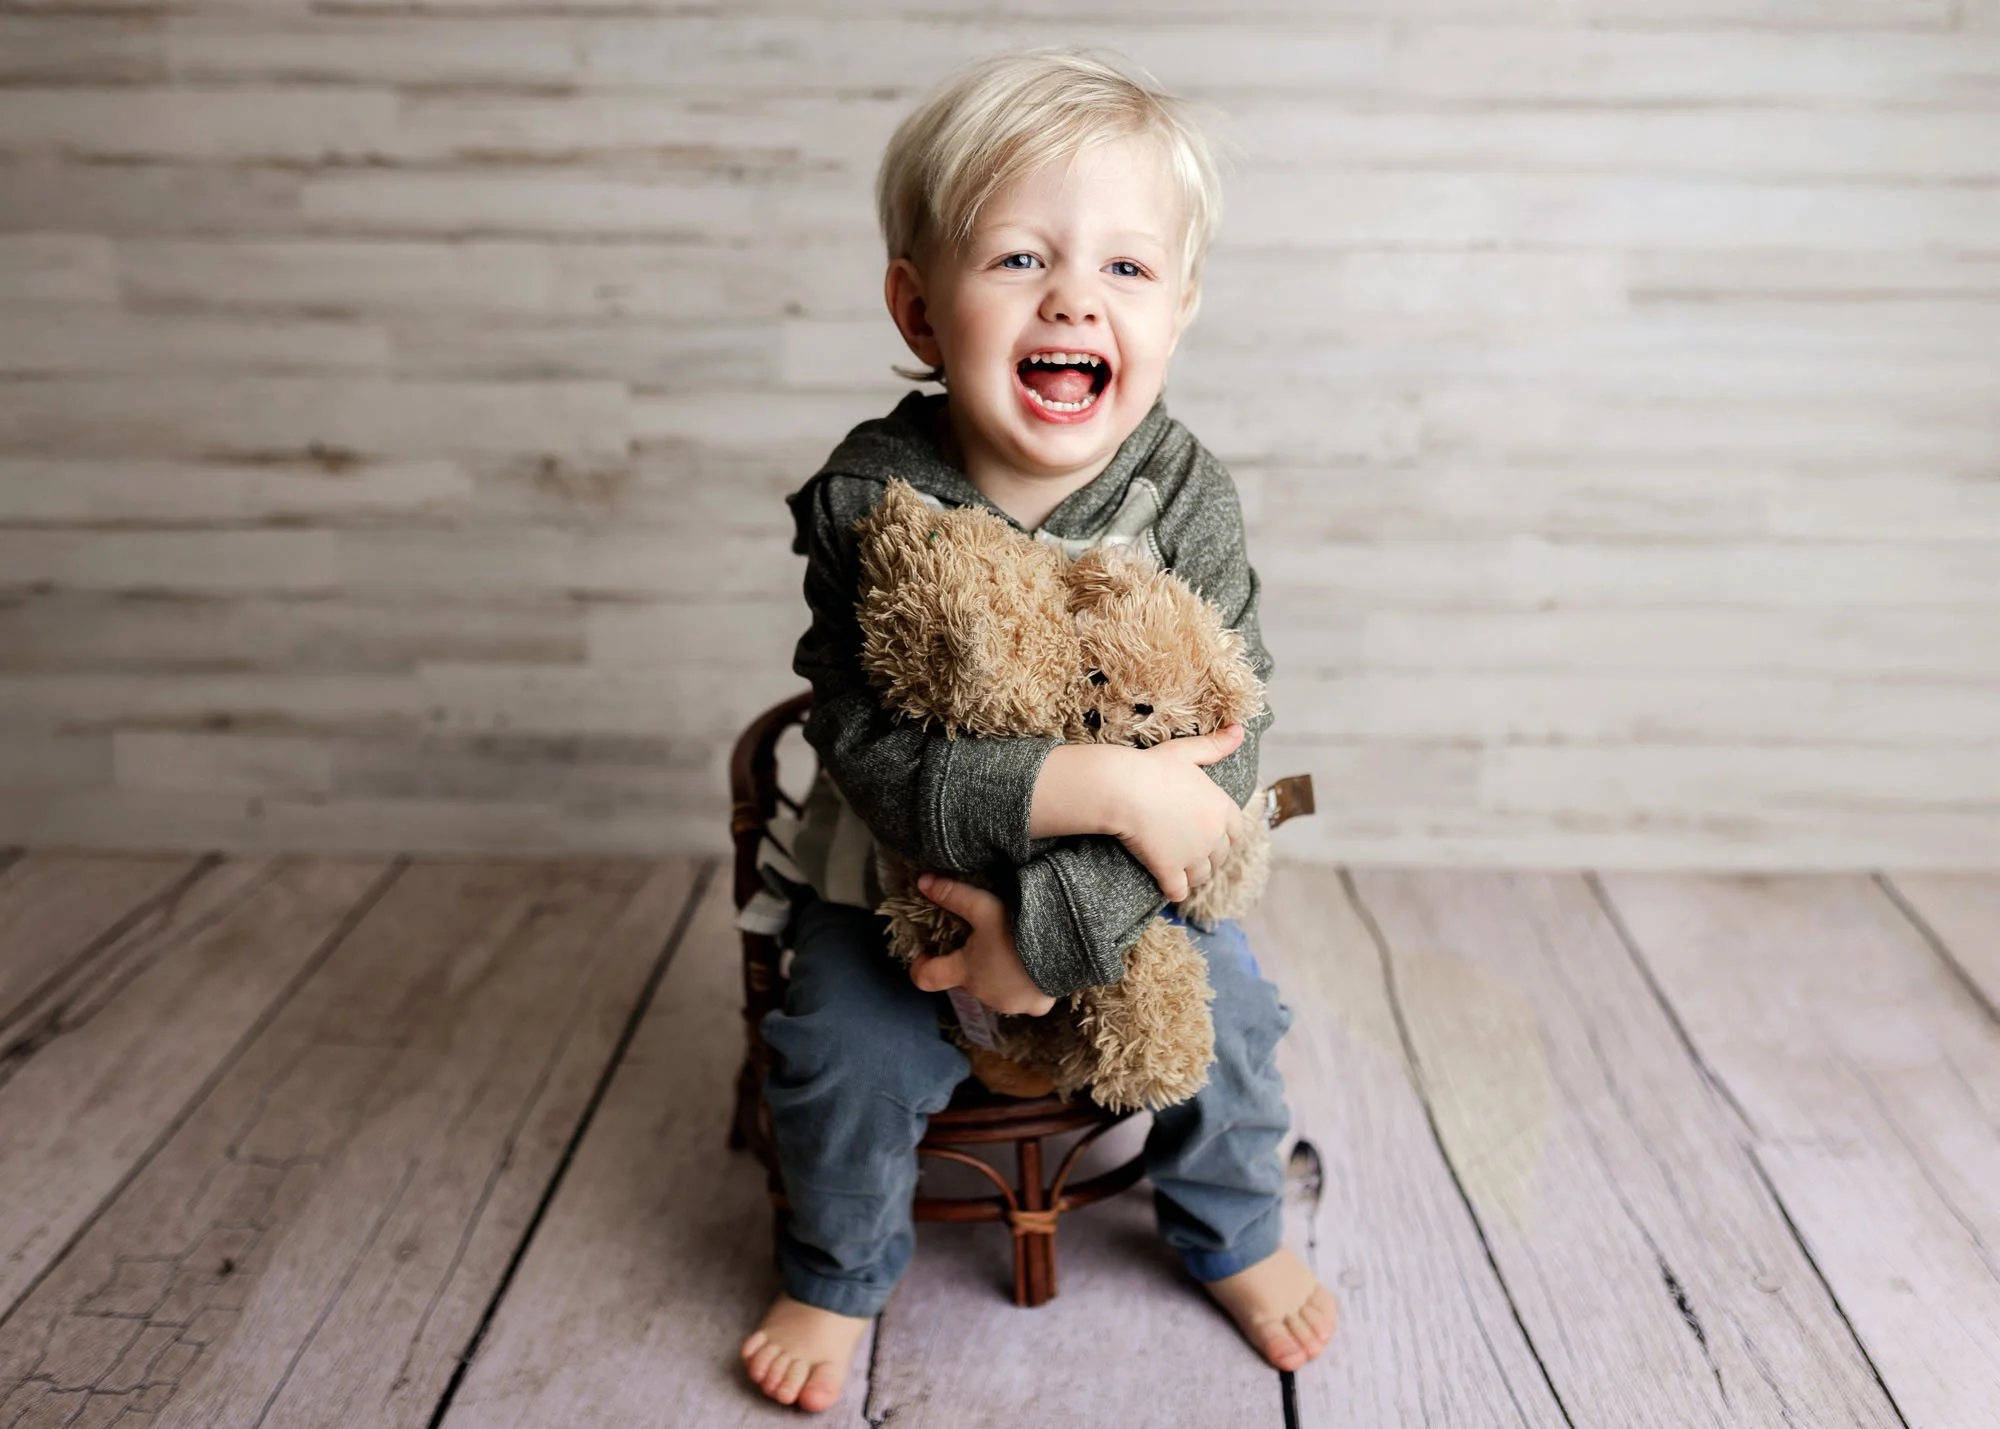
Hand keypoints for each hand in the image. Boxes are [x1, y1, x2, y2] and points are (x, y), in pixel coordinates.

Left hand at [908, 874, 1056, 1016]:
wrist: (1065, 948)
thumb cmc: (1018, 929)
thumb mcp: (983, 907)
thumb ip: (952, 895)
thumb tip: (922, 882)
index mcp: (965, 972)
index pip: (926, 979)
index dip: (920, 967)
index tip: (926, 954)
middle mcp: (983, 994)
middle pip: (966, 979)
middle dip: (970, 962)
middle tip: (986, 939)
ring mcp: (1010, 1004)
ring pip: (994, 990)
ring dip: (997, 975)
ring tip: (1013, 950)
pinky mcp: (1035, 1007)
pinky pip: (1024, 998)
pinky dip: (1024, 986)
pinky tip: (1034, 968)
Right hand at [1107, 724, 1245, 902]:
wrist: (1124, 789)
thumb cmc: (1154, 767)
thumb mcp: (1187, 751)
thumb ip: (1215, 745)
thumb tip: (1240, 730)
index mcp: (1222, 808)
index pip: (1237, 831)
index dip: (1224, 834)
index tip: (1211, 833)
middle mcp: (1213, 835)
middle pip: (1221, 856)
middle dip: (1210, 856)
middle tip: (1192, 851)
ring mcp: (1193, 856)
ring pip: (1202, 875)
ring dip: (1194, 874)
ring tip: (1181, 869)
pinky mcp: (1170, 870)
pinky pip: (1179, 891)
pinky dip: (1174, 890)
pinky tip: (1167, 886)